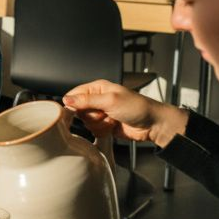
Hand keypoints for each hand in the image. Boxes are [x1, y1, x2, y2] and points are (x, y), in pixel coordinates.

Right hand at [62, 79, 187, 146]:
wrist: (153, 124)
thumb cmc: (137, 107)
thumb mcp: (110, 100)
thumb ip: (87, 100)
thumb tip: (66, 100)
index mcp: (97, 88)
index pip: (74, 94)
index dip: (74, 104)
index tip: (80, 110)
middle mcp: (97, 99)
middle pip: (79, 111)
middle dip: (92, 116)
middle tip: (105, 113)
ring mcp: (101, 113)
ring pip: (86, 122)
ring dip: (99, 124)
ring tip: (112, 119)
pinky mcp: (104, 125)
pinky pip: (93, 131)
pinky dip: (102, 131)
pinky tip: (113, 126)